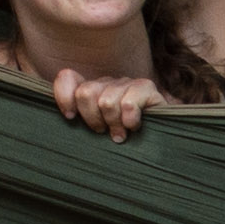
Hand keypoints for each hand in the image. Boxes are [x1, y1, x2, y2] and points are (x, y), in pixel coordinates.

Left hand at [46, 66, 161, 139]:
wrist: (161, 145)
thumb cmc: (123, 142)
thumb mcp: (94, 133)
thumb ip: (76, 121)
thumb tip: (63, 116)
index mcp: (92, 90)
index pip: (67, 77)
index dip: (64, 98)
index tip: (70, 117)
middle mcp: (108, 83)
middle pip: (85, 93)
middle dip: (92, 119)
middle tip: (102, 132)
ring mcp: (127, 83)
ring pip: (107, 101)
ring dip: (113, 124)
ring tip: (120, 135)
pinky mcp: (147, 88)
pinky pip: (128, 103)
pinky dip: (129, 121)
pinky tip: (134, 127)